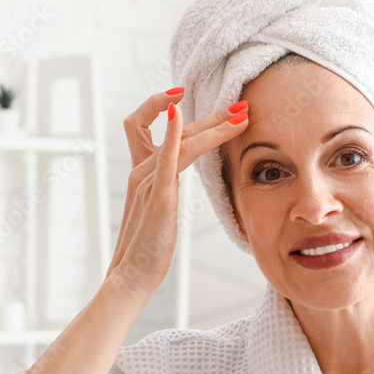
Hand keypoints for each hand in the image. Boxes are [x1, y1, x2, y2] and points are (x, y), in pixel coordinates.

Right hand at [106, 88, 249, 297]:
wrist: (132, 273)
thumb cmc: (148, 246)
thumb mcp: (158, 208)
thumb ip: (165, 189)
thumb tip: (177, 181)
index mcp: (140, 172)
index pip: (141, 125)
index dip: (160, 106)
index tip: (188, 100)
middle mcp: (141, 171)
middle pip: (176, 129)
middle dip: (211, 115)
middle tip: (240, 105)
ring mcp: (148, 181)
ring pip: (183, 141)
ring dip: (214, 124)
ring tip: (241, 115)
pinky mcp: (158, 196)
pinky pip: (167, 158)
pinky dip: (173, 133)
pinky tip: (178, 113)